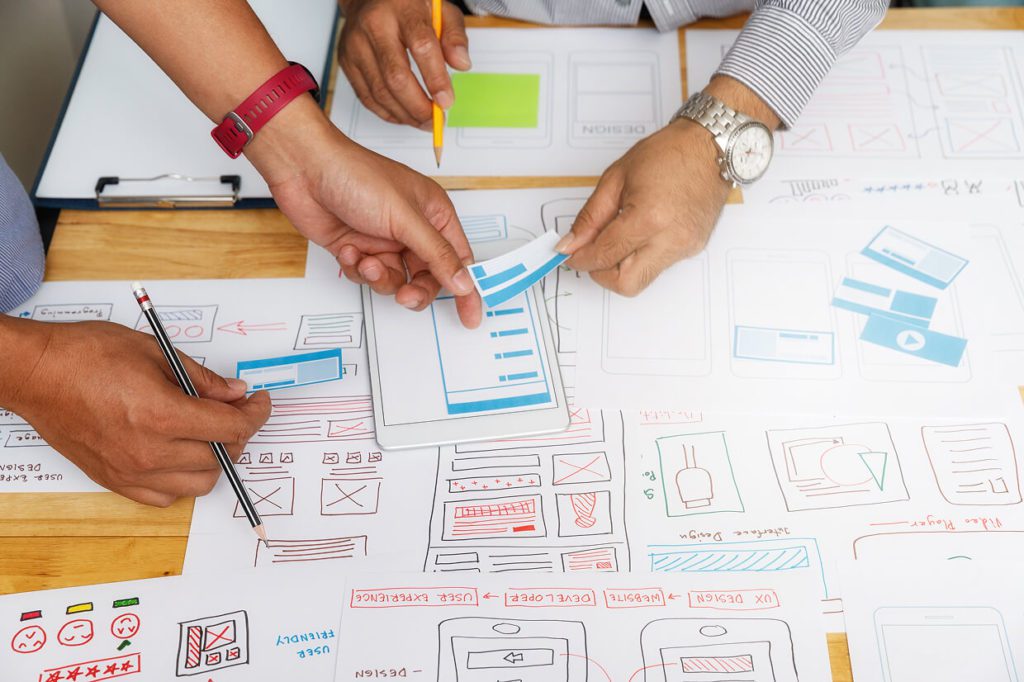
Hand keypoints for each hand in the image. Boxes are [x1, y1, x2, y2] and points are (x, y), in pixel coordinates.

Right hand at [5, 320, 270, 506]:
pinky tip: (179, 453)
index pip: (232, 427)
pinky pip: (166, 496)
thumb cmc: (86, 355)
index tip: (259, 403)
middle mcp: (149, 451)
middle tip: (235, 412)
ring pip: (199, 483)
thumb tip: (235, 393)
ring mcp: (131, 471)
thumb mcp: (155, 352)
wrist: (36, 374)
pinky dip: (182, 479)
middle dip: (238, 433)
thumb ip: (202, 379)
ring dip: (214, 459)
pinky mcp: (114, 481)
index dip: (256, 414)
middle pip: (222, 457)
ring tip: (208, 433)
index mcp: (162, 415)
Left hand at [246, 97, 481, 326]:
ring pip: (395, 281)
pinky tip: (349, 250)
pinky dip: (358, 268)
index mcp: (435, 215)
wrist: (305, 170)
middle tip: (405, 296)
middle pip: (428, 277)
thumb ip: (437, 254)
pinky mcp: (360, 249)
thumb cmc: (358, 176)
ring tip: (366, 261)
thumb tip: (464, 283)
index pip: (460, 259)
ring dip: (379, 277)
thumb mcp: (405, 218)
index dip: (466, 288)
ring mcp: (385, 241)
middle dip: (415, 290)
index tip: (471, 317)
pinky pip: (368, 276)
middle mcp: (413, 230)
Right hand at [338, 0, 470, 126]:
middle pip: (396, 77)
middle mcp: (374, 26)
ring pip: (380, 92)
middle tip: (435, 120)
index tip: (446, 102)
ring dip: (405, 114)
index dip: (435, 79)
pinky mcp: (346, 61)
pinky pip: (367, 97)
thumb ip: (454, 36)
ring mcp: (356, 45)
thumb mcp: (440, 10)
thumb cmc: (408, 6)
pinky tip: (404, 115)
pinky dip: (387, 113)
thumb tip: (462, 65)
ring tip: (423, 122)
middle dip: (419, 106)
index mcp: (402, 8)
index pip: (421, 47)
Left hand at [558, 77, 778, 295]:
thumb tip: (571, 244)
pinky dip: (641, 255)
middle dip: (602, 273)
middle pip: (625, 284)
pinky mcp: (693, 249)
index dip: (580, 258)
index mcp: (648, 219)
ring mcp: (685, 247)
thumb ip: (590, 217)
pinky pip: (658, 265)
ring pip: (642, 279)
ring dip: (622, 265)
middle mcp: (670, 240)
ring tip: (619, 235)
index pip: (604, 255)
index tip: (569, 253)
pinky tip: (641, 231)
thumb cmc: (667, 154)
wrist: (710, 147)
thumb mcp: (616, 178)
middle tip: (593, 253)